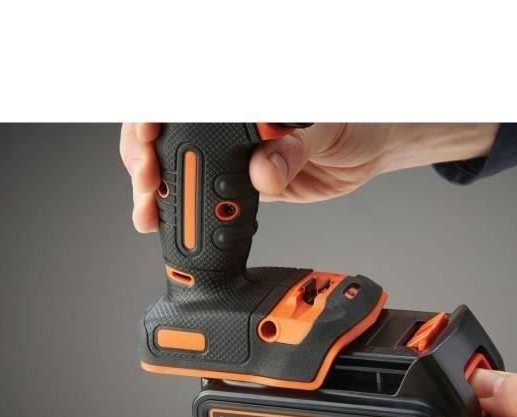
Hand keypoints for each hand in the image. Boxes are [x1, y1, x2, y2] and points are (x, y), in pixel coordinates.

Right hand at [120, 123, 498, 231]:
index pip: (185, 101)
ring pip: (179, 164)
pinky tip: (165, 217)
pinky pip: (206, 192)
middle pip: (169, 131)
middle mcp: (231, 120)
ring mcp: (234, 150)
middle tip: (146, 181)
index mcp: (246, 99)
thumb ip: (295, 146)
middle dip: (145, 155)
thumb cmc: (355, 119)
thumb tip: (265, 166)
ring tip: (149, 210)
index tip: (148, 138)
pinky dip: (184, 208)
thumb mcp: (328, 127)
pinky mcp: (242, 179)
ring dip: (159, 188)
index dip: (156, 118)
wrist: (371, 149)